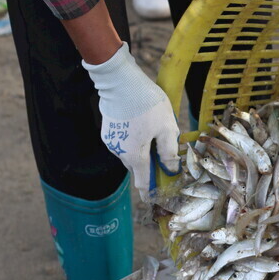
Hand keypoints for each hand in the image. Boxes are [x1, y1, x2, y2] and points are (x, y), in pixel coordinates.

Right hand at [83, 43, 180, 199]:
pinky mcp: (108, 129)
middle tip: (165, 156)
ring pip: (130, 152)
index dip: (150, 192)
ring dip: (142, 149)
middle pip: (138, 166)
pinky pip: (124, 140)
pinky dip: (134, 139)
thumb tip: (171, 170)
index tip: (153, 200)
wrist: (120, 79)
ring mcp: (111, 140)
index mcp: (134, 156)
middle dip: (150, 165)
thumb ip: (169, 153)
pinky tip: (142, 124)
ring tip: (154, 132)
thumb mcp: (166, 128)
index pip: (143, 182)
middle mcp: (119, 152)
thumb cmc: (146, 103)